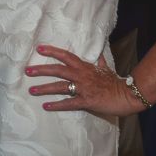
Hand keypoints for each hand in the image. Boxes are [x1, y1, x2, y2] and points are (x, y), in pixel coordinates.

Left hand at [25, 44, 140, 116]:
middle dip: (41, 70)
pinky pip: (69, 103)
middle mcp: (81, 75)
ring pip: (60, 86)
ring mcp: (83, 88)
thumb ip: (99, 62)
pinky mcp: (87, 101)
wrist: (128, 95)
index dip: (52, 51)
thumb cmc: (117, 83)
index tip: (39, 48)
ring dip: (44, 88)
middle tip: (27, 70)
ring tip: (31, 90)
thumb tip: (98, 54)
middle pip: (58, 70)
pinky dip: (57, 105)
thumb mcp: (107, 69)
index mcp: (85, 67)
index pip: (66, 56)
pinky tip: (46, 106)